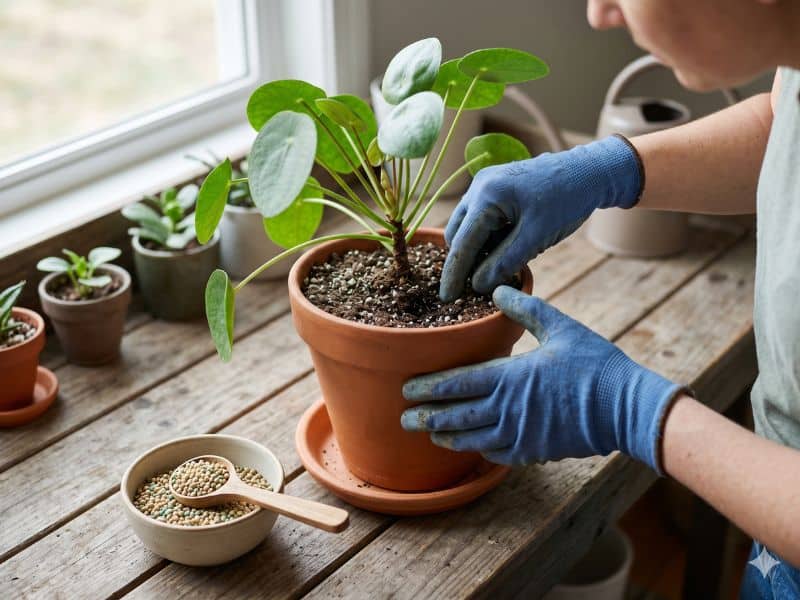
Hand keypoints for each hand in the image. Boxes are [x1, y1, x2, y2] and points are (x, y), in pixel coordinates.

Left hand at [402, 286, 684, 472]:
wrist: (626, 407)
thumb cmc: (594, 364)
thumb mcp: (561, 327)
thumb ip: (525, 308)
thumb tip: (498, 290)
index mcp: (510, 376)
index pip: (457, 383)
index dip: (429, 387)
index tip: (408, 388)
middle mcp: (508, 408)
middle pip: (456, 416)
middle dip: (427, 417)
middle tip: (404, 417)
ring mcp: (520, 433)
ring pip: (472, 439)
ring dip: (446, 437)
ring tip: (428, 435)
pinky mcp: (535, 450)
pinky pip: (497, 453)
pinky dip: (478, 450)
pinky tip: (468, 447)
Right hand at [439, 135, 642, 301]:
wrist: (590, 171)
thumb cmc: (567, 201)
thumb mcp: (536, 237)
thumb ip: (504, 262)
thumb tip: (478, 286)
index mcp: (486, 196)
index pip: (462, 243)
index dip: (454, 273)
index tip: (446, 298)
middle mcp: (479, 186)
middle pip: (456, 233)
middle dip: (462, 260)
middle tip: (470, 289)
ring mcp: (485, 183)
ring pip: (467, 225)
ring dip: (474, 249)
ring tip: (491, 269)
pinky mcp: (495, 186)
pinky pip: (480, 217)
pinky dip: (485, 237)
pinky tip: (502, 250)